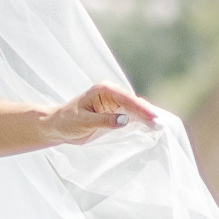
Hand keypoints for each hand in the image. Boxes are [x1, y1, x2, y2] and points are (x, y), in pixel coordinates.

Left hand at [38, 81, 158, 144]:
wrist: (57, 127)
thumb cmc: (67, 122)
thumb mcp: (84, 122)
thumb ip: (105, 121)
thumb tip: (125, 119)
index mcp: (103, 90)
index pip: (126, 99)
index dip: (141, 109)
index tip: (153, 118)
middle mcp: (111, 93)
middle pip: (134, 103)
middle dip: (147, 113)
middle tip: (161, 125)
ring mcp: (114, 103)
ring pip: (135, 109)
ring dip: (146, 118)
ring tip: (160, 128)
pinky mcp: (115, 113)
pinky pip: (131, 116)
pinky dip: (141, 122)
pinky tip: (150, 128)